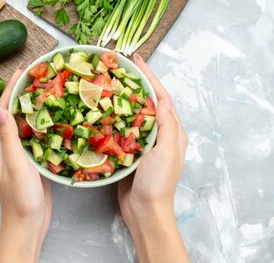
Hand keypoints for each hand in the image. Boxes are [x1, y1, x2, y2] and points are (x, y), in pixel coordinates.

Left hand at [0, 63, 51, 262]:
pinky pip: (40, 136)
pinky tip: (60, 118)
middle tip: (40, 74)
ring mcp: (23, 154)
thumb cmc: (20, 199)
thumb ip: (8, 137)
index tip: (22, 69)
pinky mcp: (35, 162)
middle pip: (17, 111)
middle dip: (26, 91)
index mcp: (2, 144)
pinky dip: (48, 123)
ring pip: (29, 122)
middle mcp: (10, 146)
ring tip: (51, 89)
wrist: (28, 226)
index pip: (4, 107)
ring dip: (37, 105)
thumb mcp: (15, 164)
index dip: (12, 87)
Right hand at [118, 53, 188, 262]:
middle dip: (135, 82)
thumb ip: (166, 125)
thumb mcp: (166, 153)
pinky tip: (101, 110)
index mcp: (172, 132)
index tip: (136, 60)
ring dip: (122, 96)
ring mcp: (144, 143)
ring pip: (133, 112)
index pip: (161, 97)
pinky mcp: (129, 152)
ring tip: (108, 82)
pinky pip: (121, 128)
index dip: (149, 77)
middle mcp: (159, 134)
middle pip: (147, 101)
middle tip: (119, 67)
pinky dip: (113, 115)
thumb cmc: (158, 185)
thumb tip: (163, 98)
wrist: (145, 213)